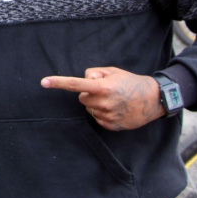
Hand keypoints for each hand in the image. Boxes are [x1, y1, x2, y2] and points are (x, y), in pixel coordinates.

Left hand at [41, 67, 162, 130]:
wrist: (153, 99)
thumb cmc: (130, 82)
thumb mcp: (112, 71)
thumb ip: (94, 73)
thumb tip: (83, 80)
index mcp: (102, 87)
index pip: (75, 84)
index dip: (58, 83)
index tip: (43, 82)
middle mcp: (103, 102)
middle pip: (81, 98)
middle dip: (89, 93)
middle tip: (105, 90)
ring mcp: (107, 116)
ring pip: (89, 109)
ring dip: (96, 104)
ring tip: (114, 100)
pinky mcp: (111, 126)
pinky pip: (97, 118)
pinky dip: (103, 113)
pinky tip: (116, 109)